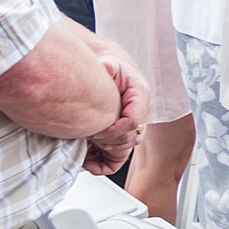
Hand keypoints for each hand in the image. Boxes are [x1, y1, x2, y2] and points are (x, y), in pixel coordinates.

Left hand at [84, 57, 148, 174]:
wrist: (116, 75)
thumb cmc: (115, 71)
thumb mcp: (112, 65)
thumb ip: (108, 67)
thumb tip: (104, 67)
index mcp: (141, 98)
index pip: (133, 121)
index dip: (114, 130)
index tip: (96, 132)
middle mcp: (141, 114)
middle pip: (130, 138)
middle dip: (107, 141)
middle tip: (89, 137)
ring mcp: (134, 127)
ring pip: (125, 148)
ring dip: (105, 150)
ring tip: (87, 145)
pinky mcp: (124, 136)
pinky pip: (117, 159)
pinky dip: (102, 163)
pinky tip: (86, 159)